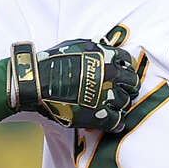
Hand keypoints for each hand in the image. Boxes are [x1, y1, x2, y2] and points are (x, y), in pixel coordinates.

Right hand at [7, 39, 140, 130]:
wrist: (36, 82)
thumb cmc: (52, 61)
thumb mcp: (77, 45)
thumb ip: (95, 48)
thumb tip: (105, 49)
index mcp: (106, 56)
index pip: (127, 60)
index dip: (126, 67)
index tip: (123, 72)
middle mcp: (110, 75)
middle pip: (131, 82)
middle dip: (129, 86)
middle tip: (126, 90)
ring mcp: (105, 96)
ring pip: (125, 102)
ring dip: (122, 104)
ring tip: (117, 106)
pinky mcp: (97, 115)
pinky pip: (116, 121)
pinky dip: (118, 122)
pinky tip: (115, 122)